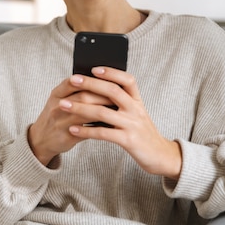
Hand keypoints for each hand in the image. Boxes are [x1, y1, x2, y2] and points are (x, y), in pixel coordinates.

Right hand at [28, 76, 111, 165]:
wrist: (40, 139)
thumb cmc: (57, 115)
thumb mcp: (60, 99)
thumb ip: (77, 91)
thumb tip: (105, 82)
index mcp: (57, 93)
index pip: (73, 81)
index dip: (91, 79)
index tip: (108, 78)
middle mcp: (56, 106)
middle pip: (83, 97)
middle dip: (103, 95)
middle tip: (120, 94)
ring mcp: (60, 122)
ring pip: (85, 114)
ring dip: (104, 110)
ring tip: (118, 108)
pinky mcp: (66, 137)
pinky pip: (86, 131)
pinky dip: (99, 127)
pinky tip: (110, 124)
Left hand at [59, 67, 182, 179]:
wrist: (161, 156)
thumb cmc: (143, 133)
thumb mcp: (136, 114)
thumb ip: (121, 103)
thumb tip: (96, 92)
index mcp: (138, 101)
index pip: (127, 80)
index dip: (111, 72)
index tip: (94, 68)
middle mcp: (136, 110)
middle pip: (112, 91)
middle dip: (90, 84)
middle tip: (72, 80)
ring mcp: (132, 124)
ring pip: (103, 112)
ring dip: (80, 107)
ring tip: (63, 105)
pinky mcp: (128, 140)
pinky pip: (103, 133)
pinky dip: (85, 131)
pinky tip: (73, 130)